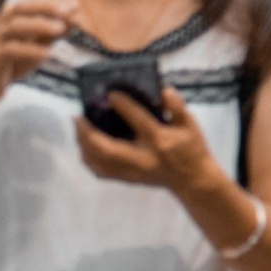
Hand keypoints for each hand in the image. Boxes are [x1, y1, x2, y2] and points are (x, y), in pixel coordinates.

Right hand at [0, 0, 77, 102]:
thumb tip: (74, 21)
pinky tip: (47, 53)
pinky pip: (11, 50)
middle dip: (46, 7)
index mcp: (9, 18)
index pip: (32, 3)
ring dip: (39, 25)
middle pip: (22, 8)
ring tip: (60, 29)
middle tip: (68, 11)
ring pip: (15, 26)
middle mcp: (0, 24)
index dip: (53, 1)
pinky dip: (30, 50)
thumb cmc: (9, 63)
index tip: (75, 4)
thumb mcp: (34, 47)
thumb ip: (50, 34)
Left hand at [75, 86, 223, 197]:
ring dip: (84, 145)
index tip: (111, 94)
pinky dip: (89, 159)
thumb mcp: (191, 124)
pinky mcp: (127, 179)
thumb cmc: (191, 148)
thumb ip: (178, 107)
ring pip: (99, 161)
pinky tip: (85, 147)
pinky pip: (100, 172)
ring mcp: (132, 171)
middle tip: (79, 117)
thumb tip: (164, 91)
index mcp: (160, 140)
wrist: (192, 179)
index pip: (138, 120)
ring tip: (79, 128)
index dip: (123, 105)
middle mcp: (142, 157)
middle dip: (88, 132)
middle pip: (106, 148)